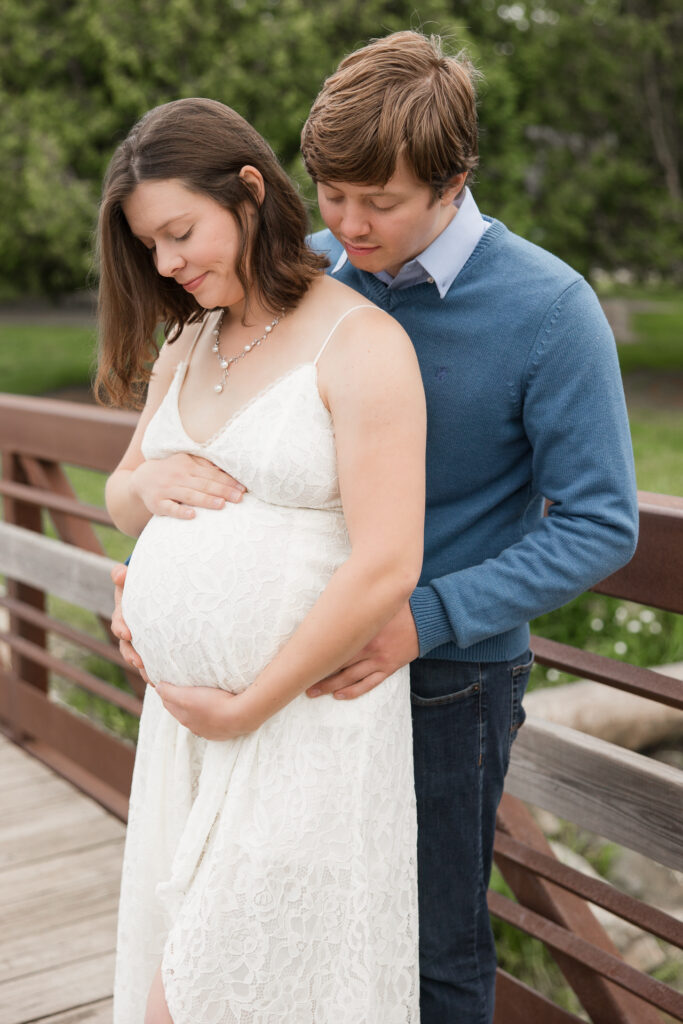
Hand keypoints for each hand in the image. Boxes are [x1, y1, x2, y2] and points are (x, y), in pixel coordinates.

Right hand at [110, 563, 149, 681]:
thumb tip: (118, 573)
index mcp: (124, 615)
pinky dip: (155, 671)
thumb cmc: (143, 584)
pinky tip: (163, 679)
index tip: (127, 633)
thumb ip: (122, 575)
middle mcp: (131, 632)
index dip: (121, 628)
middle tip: (138, 661)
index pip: (120, 623)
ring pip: (139, 657)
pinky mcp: (155, 649)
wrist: (158, 593)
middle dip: (131, 654)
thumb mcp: (132, 578)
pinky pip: (154, 662)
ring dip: (143, 667)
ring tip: (150, 677)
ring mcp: (142, 642)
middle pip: (127, 646)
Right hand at [130, 452, 245, 518]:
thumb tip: (226, 468)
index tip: (242, 489)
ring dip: (206, 500)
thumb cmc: (171, 471)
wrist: (141, 478)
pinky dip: (181, 512)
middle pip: (204, 484)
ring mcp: (167, 490)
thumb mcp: (185, 462)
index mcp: (188, 466)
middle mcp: (178, 477)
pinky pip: (170, 508)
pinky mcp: (157, 503)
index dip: (227, 481)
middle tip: (239, 498)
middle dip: (223, 491)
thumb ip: (204, 465)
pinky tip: (193, 515)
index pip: (211, 474)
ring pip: (190, 495)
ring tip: (222, 504)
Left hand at [154, 682, 252, 739]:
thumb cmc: (213, 704)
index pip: (168, 703)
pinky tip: (216, 707)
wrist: (241, 716)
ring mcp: (208, 730)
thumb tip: (158, 687)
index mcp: (183, 717)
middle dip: (179, 700)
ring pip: (197, 717)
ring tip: (201, 695)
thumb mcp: (186, 696)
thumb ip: (169, 692)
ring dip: (196, 707)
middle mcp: (193, 726)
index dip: (167, 692)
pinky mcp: (222, 731)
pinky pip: (211, 721)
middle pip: (181, 711)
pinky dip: (210, 714)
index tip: (169, 681)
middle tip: (184, 686)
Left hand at [307, 602, 418, 700]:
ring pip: (351, 678)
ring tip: (313, 692)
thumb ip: (357, 604)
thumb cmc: (399, 607)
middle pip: (339, 665)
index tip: (301, 660)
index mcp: (364, 631)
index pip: (335, 646)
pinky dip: (353, 691)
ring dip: (331, 687)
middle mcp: (370, 648)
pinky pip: (369, 683)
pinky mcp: (389, 668)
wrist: (427, 619)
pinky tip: (339, 696)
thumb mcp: (378, 602)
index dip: (318, 655)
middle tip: (302, 683)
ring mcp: (380, 660)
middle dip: (320, 675)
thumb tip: (332, 600)